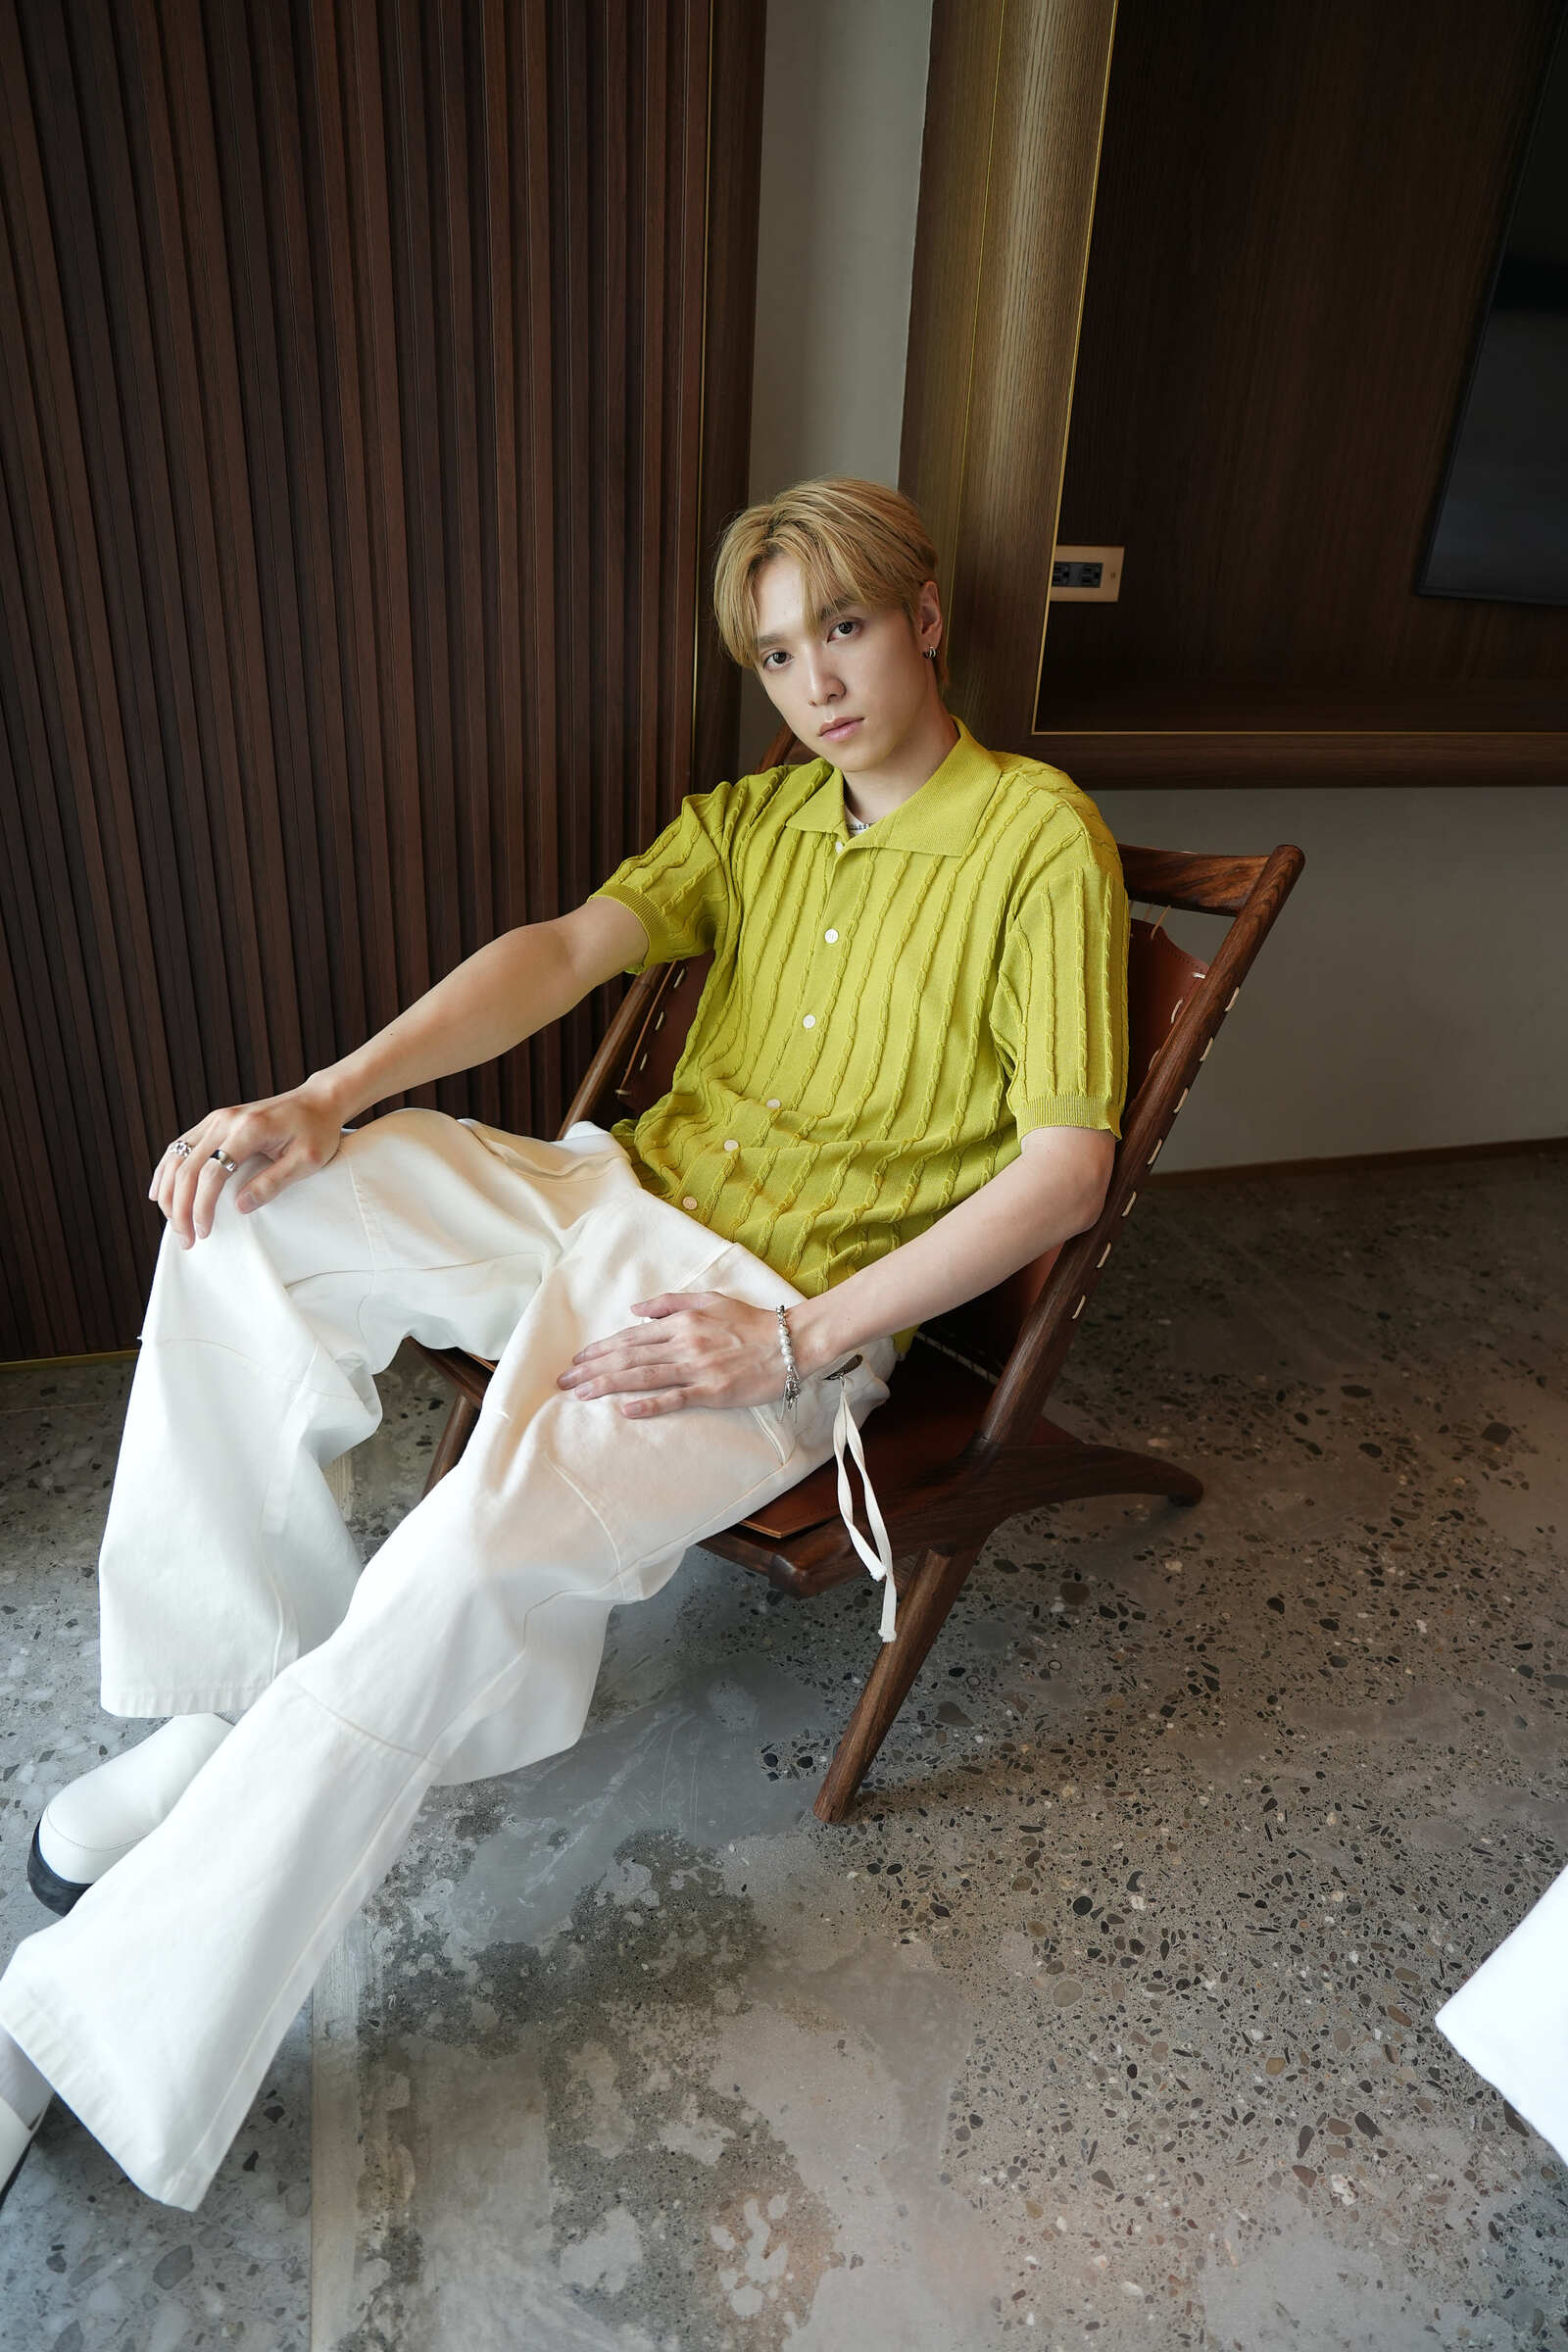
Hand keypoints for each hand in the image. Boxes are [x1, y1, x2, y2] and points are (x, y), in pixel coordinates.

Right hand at [149, 1080, 346, 1246]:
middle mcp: (225, 1119)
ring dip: (169, 1192)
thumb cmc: (317, 1130)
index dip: (202, 1206)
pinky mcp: (214, 1121)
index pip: (212, 1172)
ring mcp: (216, 1118)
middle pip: (187, 1167)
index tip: (204, 1232)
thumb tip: (239, 1207)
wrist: (318, 1100)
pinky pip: (180, 1147)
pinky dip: (167, 1171)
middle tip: (185, 1238)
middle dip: (180, 1207)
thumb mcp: (307, 1160)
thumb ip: (273, 1182)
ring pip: (176, 1156)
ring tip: (172, 1223)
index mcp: (249, 1129)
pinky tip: (160, 1192)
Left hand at [556, 1291, 785, 1418]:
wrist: (790, 1342)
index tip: (577, 1361)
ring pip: (643, 1376)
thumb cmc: (750, 1322)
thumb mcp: (710, 1300)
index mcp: (682, 1322)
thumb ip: (671, 1303)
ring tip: (581, 1394)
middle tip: (564, 1382)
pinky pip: (675, 1398)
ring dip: (608, 1384)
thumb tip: (635, 1310)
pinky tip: (625, 1410)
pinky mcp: (713, 1391)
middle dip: (592, 1369)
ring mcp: (697, 1368)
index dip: (600, 1349)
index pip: (631, 1336)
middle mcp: (684, 1343)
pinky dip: (649, 1404)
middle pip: (628, 1356)